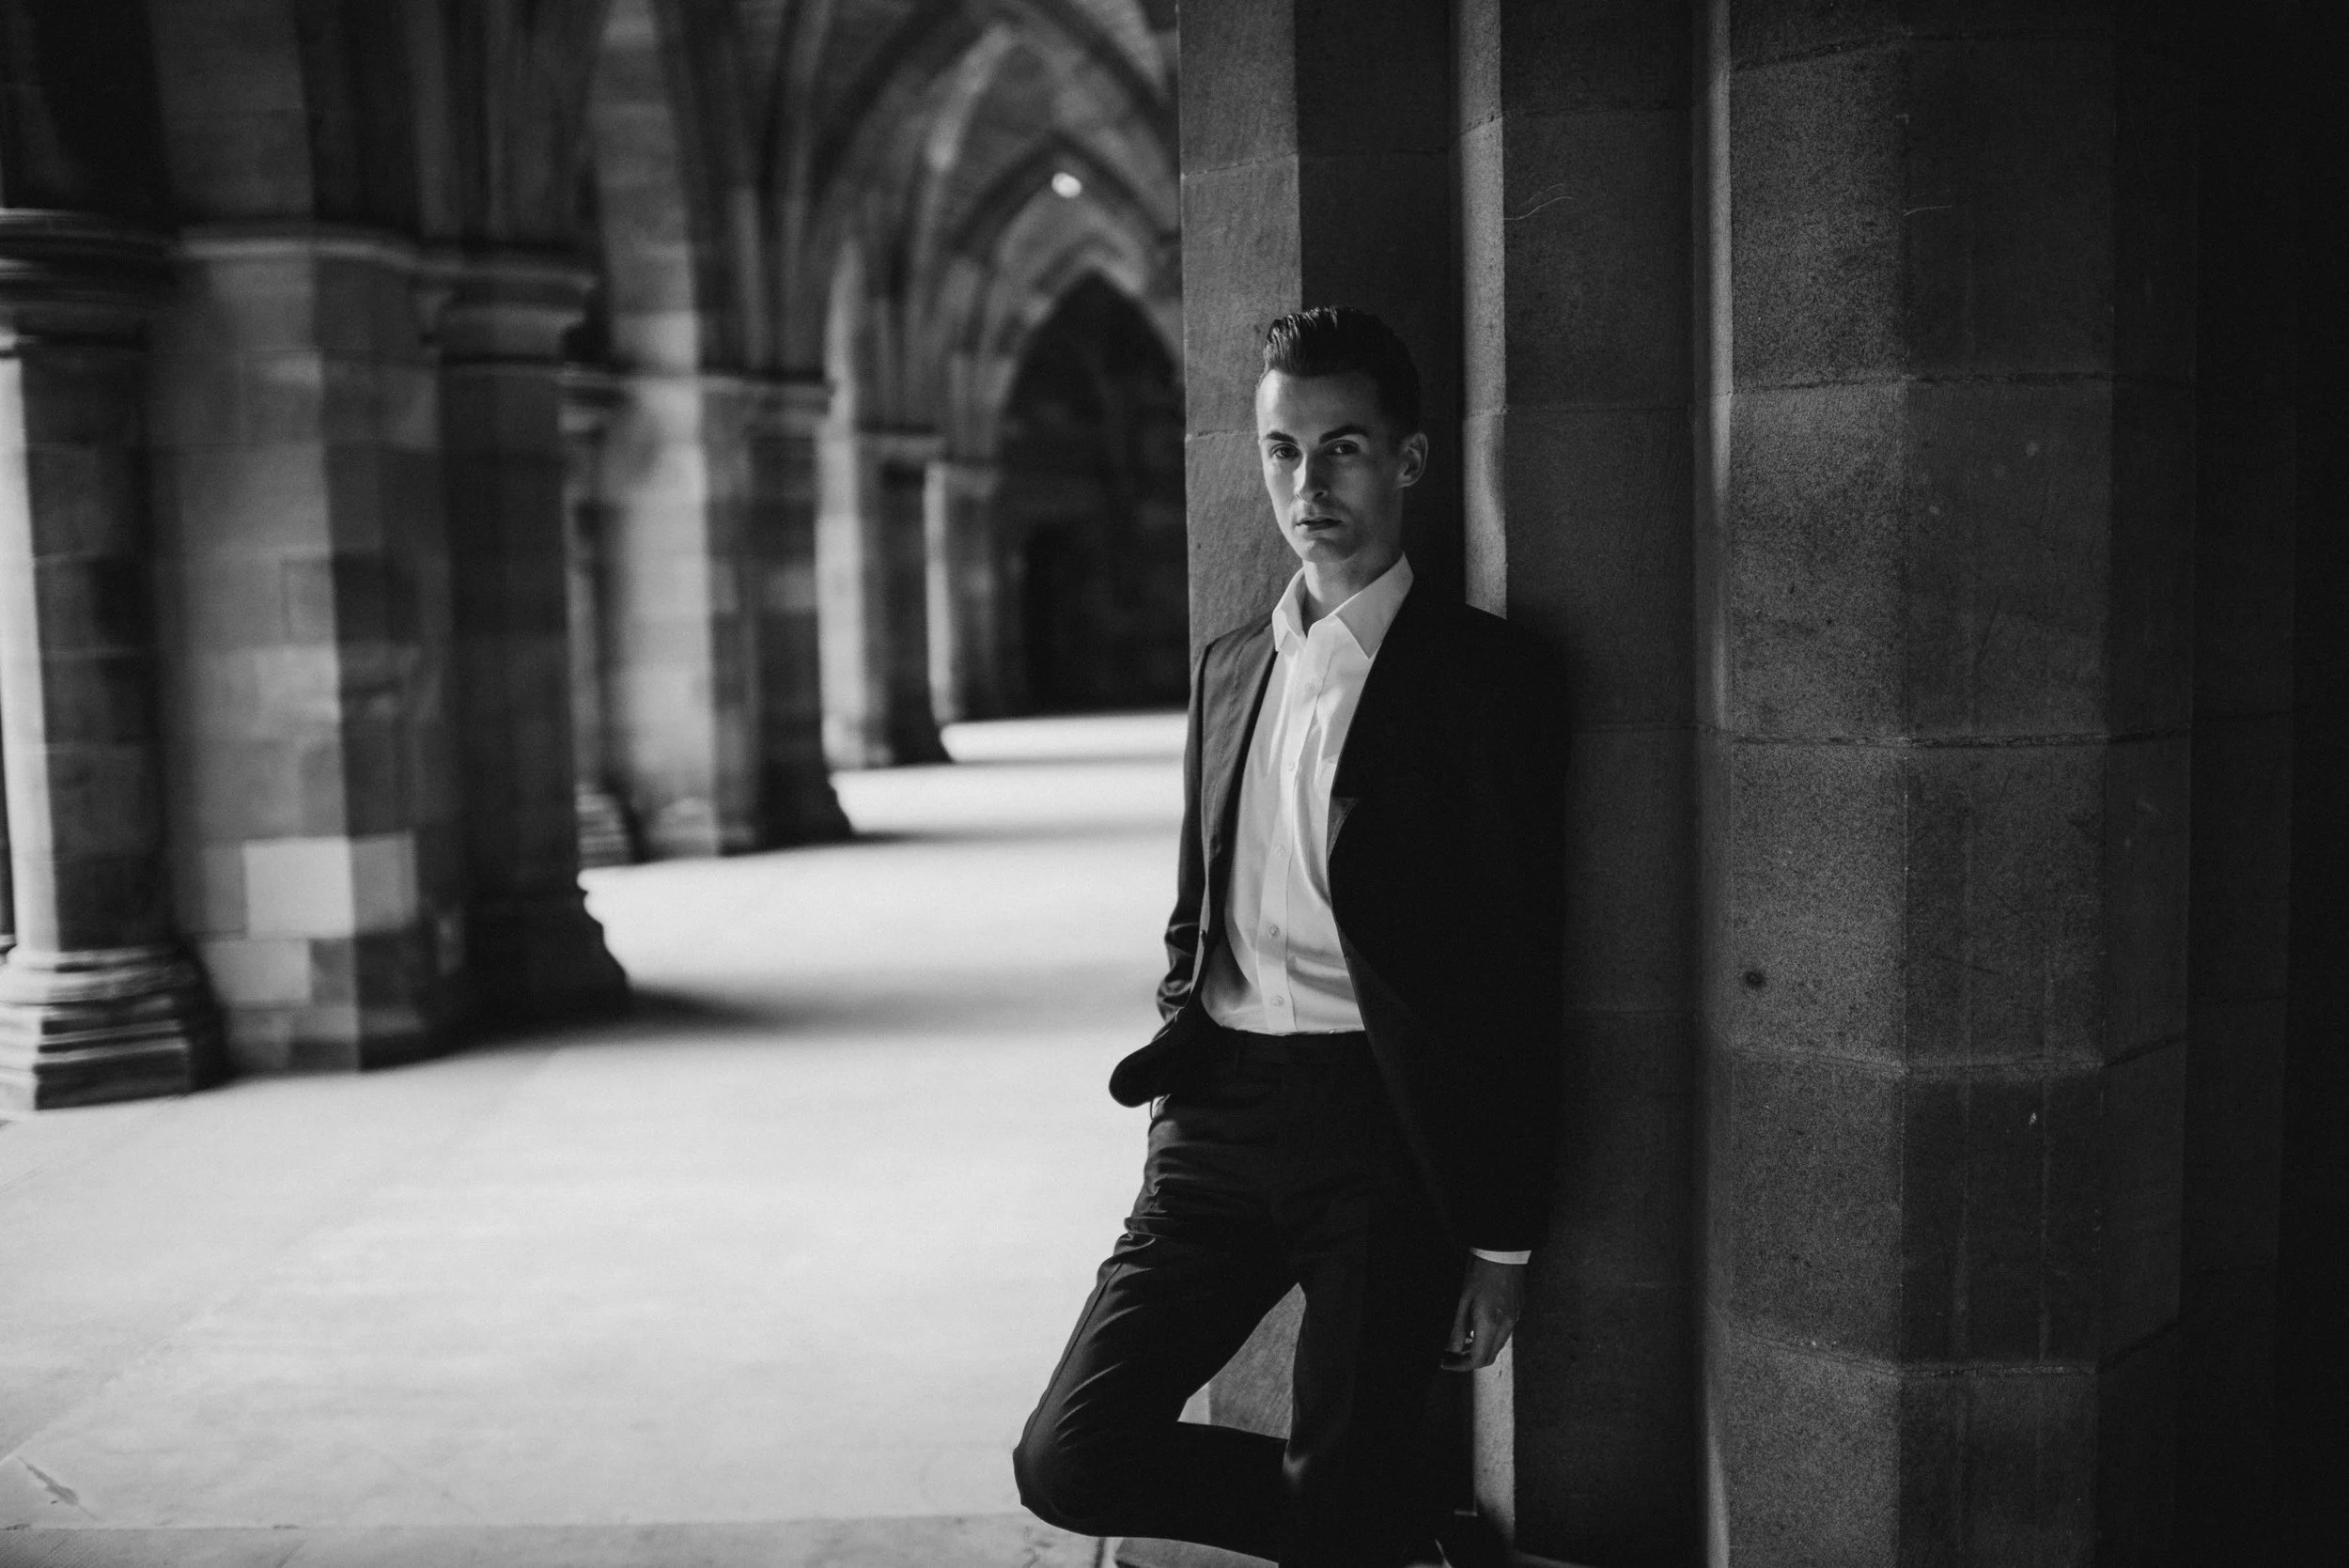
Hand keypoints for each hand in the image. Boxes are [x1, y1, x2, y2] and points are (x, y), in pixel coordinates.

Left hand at [1440, 1255, 1524, 1371]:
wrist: (1503, 1252)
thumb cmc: (1479, 1272)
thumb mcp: (1463, 1300)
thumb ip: (1458, 1328)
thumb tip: (1451, 1348)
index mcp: (1490, 1324)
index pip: (1477, 1359)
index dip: (1460, 1365)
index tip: (1447, 1361)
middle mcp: (1506, 1326)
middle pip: (1489, 1357)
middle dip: (1469, 1360)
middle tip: (1452, 1354)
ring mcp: (1514, 1319)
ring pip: (1497, 1346)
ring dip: (1480, 1349)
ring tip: (1462, 1341)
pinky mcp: (1517, 1311)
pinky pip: (1504, 1333)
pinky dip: (1490, 1337)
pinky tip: (1477, 1327)